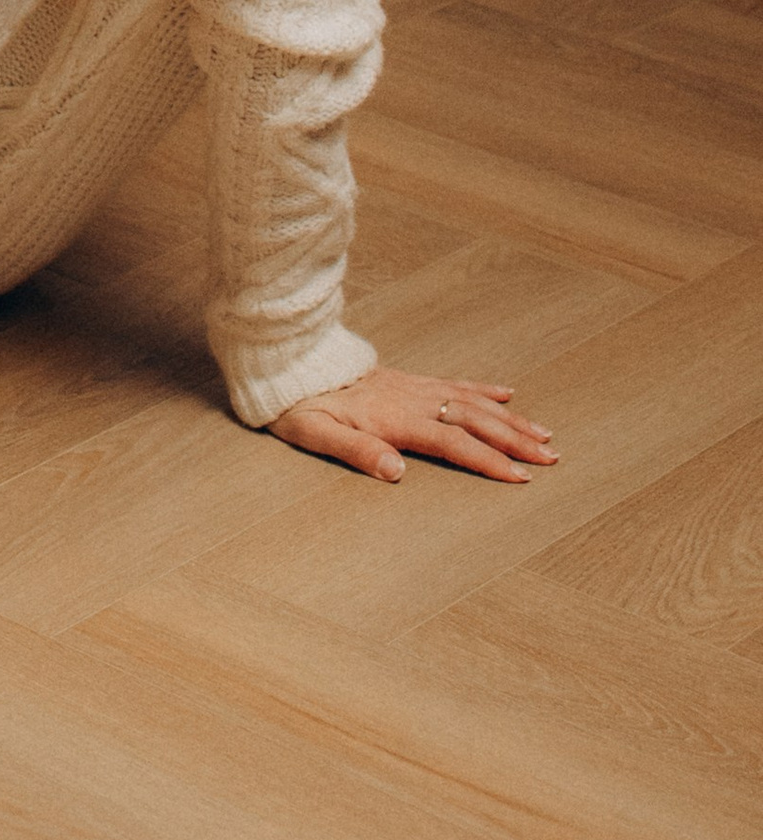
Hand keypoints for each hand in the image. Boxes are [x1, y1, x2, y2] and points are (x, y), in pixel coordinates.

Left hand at [270, 365, 556, 484]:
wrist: (287, 361)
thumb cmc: (297, 405)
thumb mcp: (315, 434)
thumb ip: (356, 451)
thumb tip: (397, 472)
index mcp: (394, 418)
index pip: (452, 442)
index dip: (487, 460)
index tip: (521, 478)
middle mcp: (411, 399)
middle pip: (473, 420)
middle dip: (514, 440)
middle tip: (552, 458)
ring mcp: (412, 386)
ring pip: (471, 401)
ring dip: (509, 418)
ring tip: (543, 433)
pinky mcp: (406, 379)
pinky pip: (453, 382)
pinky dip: (483, 388)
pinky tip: (506, 392)